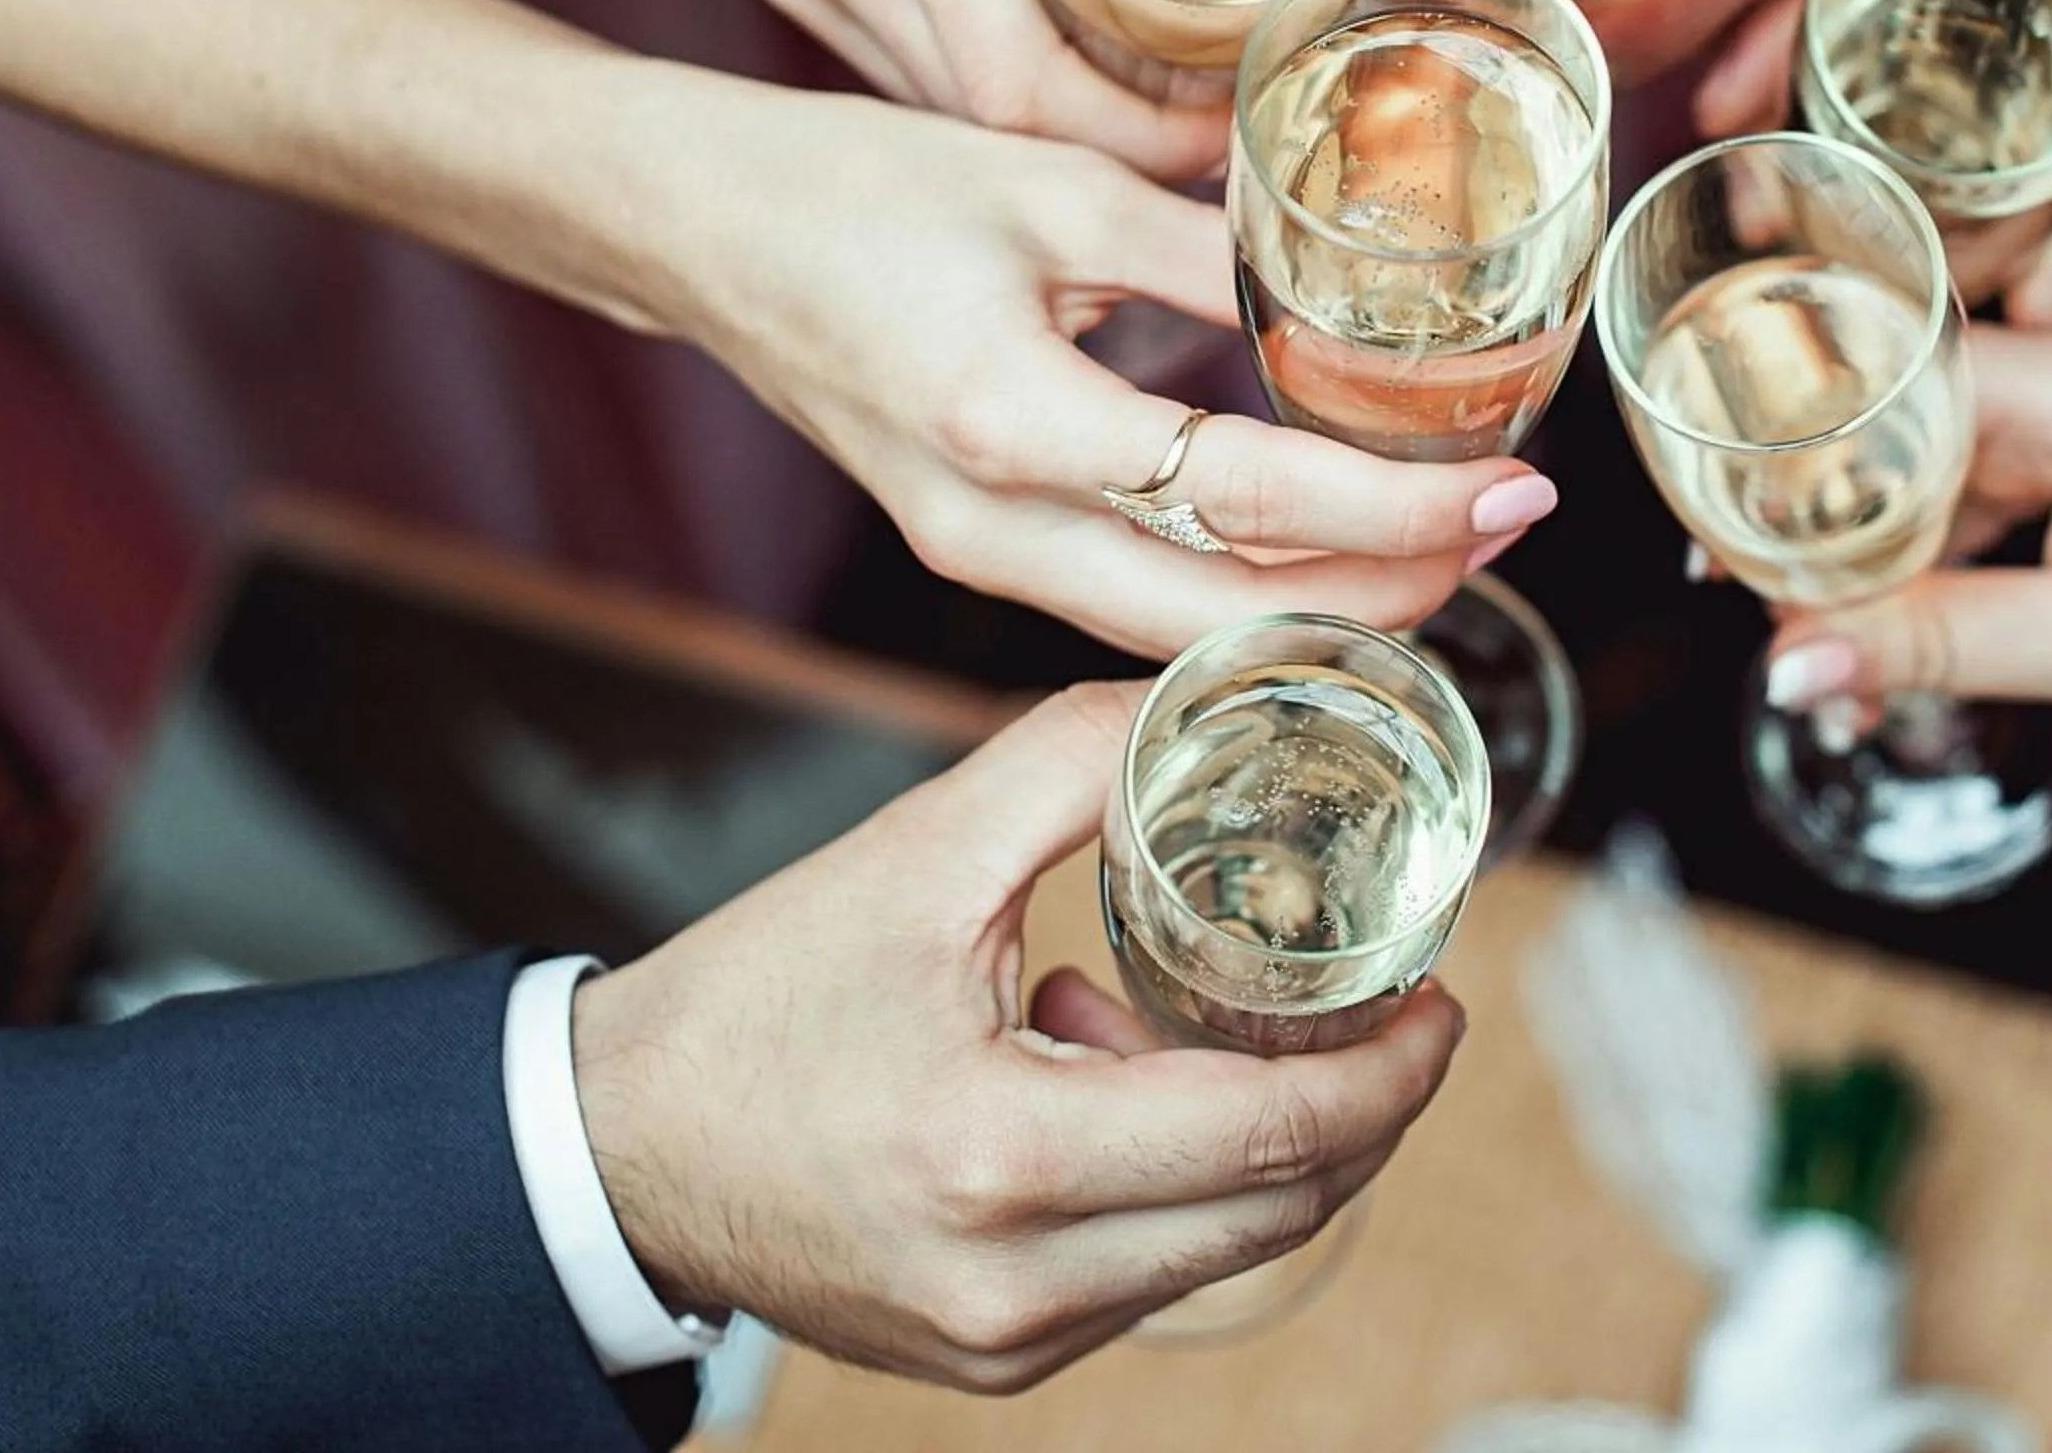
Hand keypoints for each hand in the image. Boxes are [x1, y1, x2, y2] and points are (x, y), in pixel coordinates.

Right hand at [510, 0, 1226, 176]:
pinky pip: (887, 57)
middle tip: (1209, 125)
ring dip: (1039, 124)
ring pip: (932, 104)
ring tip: (1146, 101)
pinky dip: (974, 80)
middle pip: (983, 123)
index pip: (1022, 87)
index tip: (1216, 129)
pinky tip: (1043, 54)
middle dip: (1108, 147)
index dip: (1133, 138)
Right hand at [576, 683, 1467, 1391]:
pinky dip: (1179, 1183)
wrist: (610, 1153)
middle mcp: (1020, 1282)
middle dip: (1364, 1106)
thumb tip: (1211, 692)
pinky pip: (1150, 1274)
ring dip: (1266, 1141)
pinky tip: (1105, 1081)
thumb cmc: (753, 1002)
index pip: (1278, 1138)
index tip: (1441, 998)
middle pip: (1283, 1210)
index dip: (1393, 1070)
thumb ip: (1076, 760)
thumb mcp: (916, 854)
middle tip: (1390, 1006)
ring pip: (1226, 1251)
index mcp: (1003, 1156)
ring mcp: (1009, 1342)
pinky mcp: (994, 1361)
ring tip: (1199, 1025)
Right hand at [635, 77, 1556, 655]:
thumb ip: (1209, 252)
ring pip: (1177, 631)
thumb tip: (1355, 283)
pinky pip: (1125, 605)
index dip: (1403, 506)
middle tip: (1500, 531)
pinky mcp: (969, 547)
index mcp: (1016, 421)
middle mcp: (994, 523)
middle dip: (1383, 589)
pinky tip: (1310, 544)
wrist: (695, 228)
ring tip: (1434, 541)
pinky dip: (1233, 591)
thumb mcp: (1056, 187)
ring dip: (1313, 603)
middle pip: (1228, 614)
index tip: (1515, 490)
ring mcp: (973, 553)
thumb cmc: (856, 186)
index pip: (1255, 499)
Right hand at [1759, 316, 2051, 744]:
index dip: (1779, 438)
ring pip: (1909, 464)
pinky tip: (1876, 647)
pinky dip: (1914, 569)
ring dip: (1853, 555)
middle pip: (1879, 411)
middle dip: (1800, 512)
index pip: (1882, 368)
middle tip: (1729, 605)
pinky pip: (1956, 496)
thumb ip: (1939, 644)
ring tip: (1800, 654)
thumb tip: (1790, 665)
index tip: (1706, 519)